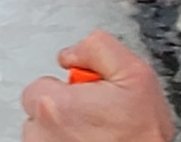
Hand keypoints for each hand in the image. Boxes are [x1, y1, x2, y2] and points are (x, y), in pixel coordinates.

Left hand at [21, 30, 175, 141]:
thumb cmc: (142, 135)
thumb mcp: (135, 74)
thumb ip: (98, 48)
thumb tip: (72, 53)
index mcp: (56, 105)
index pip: (39, 85)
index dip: (67, 88)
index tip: (85, 95)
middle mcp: (41, 133)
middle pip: (39, 110)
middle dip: (63, 109)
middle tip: (94, 114)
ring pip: (43, 133)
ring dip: (63, 131)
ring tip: (94, 133)